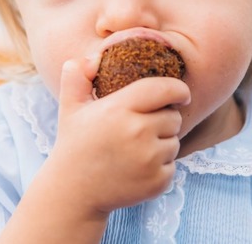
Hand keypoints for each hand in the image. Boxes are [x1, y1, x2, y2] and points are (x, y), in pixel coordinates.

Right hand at [47, 55, 190, 215]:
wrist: (74, 193)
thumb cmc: (75, 145)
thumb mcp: (69, 106)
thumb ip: (77, 76)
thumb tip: (93, 58)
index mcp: (119, 108)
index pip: (164, 89)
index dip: (178, 90)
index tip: (181, 94)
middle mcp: (137, 132)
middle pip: (173, 116)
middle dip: (163, 119)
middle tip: (142, 128)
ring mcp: (149, 159)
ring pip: (175, 142)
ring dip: (162, 143)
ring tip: (136, 150)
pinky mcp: (157, 181)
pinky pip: (173, 166)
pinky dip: (161, 167)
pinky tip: (138, 169)